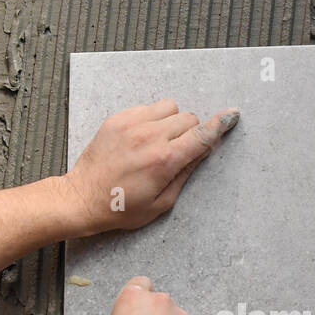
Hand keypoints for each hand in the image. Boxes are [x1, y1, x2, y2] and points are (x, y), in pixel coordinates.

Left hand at [64, 100, 238, 236]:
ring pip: (170, 107)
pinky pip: (147, 108)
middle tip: (178, 151)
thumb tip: (202, 150)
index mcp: (164, 161)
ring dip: (172, 122)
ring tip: (160, 141)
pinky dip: (151, 119)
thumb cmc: (121, 207)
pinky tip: (141, 138)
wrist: (82, 198)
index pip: (201, 135)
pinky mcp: (117, 119)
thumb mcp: (161, 202)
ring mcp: (131, 125)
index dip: (220, 125)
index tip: (232, 115)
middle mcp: (149, 137)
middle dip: (191, 133)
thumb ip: (185, 173)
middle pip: (188, 118)